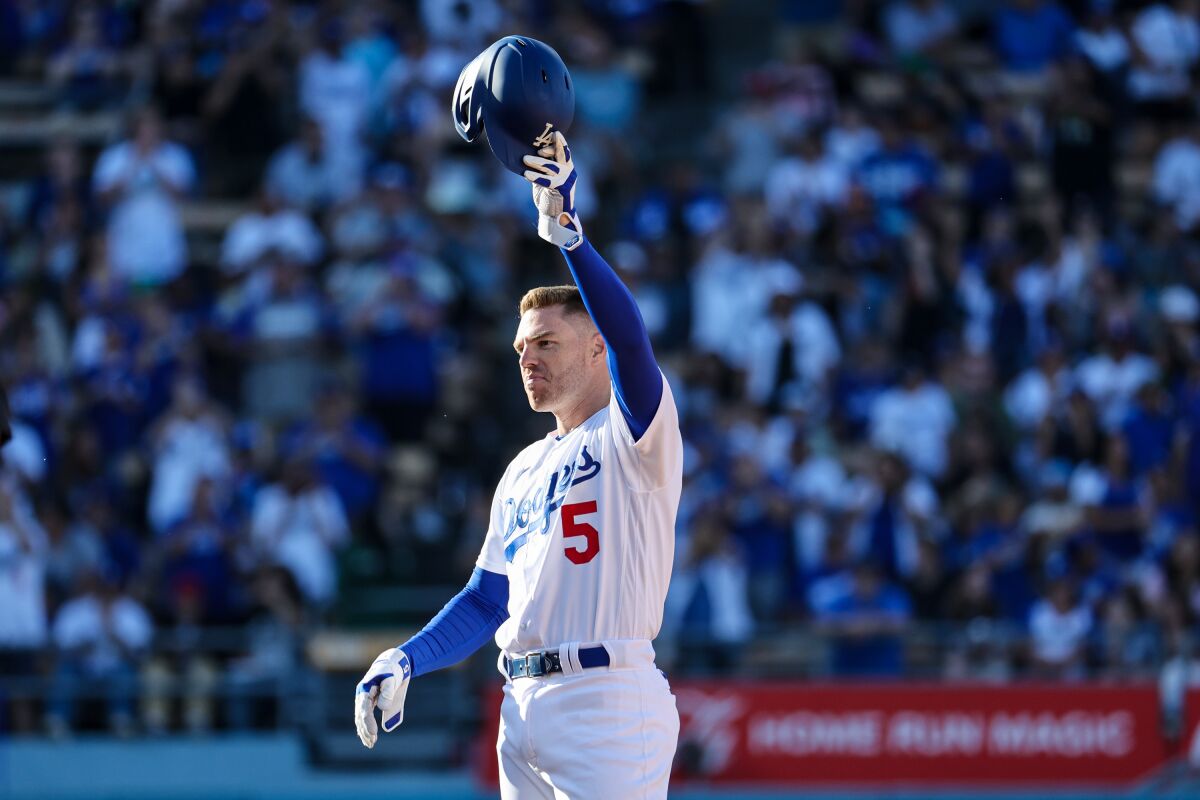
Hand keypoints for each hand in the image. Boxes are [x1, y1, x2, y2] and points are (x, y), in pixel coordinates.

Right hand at [354, 647, 410, 747]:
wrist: (392, 665)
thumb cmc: (391, 671)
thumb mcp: (391, 679)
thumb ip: (387, 692)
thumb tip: (383, 708)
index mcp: (364, 690)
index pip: (364, 709)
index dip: (368, 722)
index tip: (374, 733)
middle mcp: (361, 696)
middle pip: (360, 717)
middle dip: (365, 730)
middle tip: (372, 742)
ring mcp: (364, 700)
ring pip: (360, 719)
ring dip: (364, 732)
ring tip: (371, 744)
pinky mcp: (369, 704)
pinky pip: (364, 718)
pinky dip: (365, 728)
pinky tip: (368, 738)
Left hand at [522, 131, 582, 250]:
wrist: (555, 214)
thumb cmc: (547, 194)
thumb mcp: (545, 177)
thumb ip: (541, 166)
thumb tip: (526, 153)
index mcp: (565, 165)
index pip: (563, 149)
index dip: (557, 142)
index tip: (549, 136)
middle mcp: (568, 170)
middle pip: (562, 154)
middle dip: (552, 147)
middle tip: (537, 146)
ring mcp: (566, 179)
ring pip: (551, 166)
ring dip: (537, 162)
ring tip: (525, 159)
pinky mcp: (562, 189)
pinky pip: (547, 181)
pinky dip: (536, 177)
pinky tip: (526, 175)